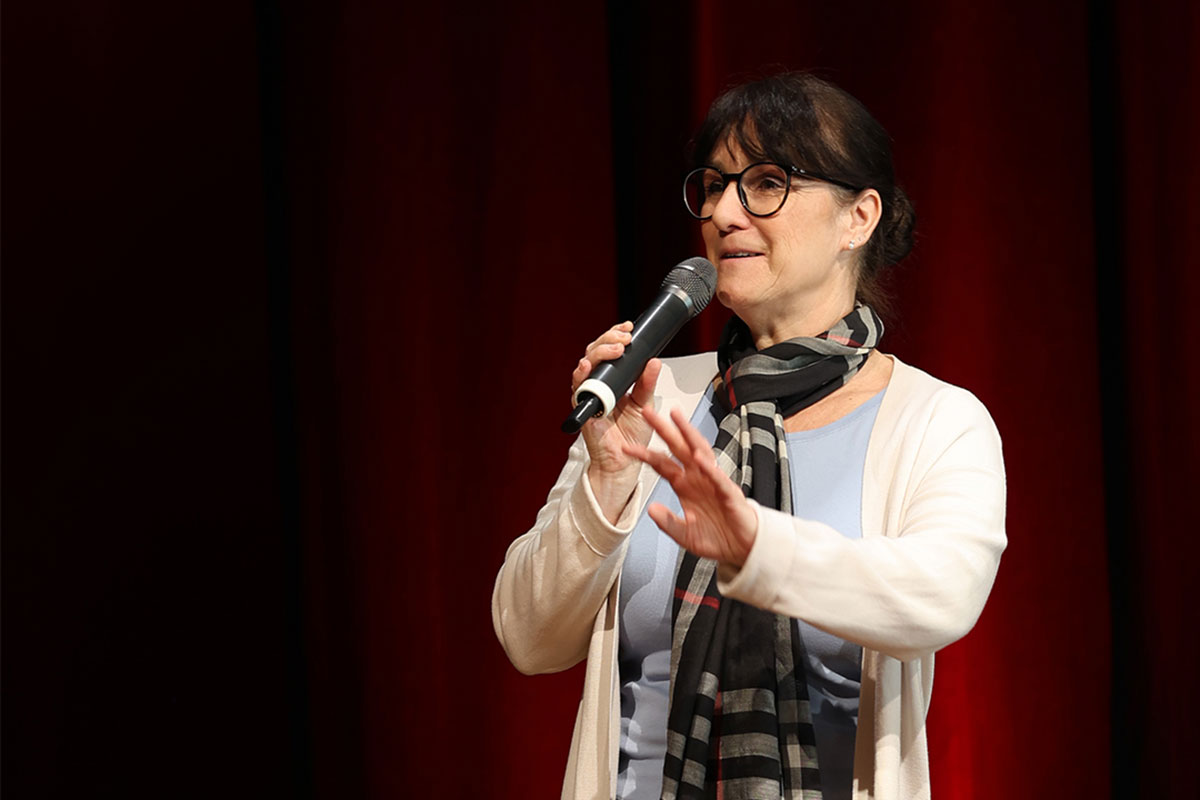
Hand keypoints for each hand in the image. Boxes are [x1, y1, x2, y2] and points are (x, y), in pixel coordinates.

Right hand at [571, 322, 661, 521]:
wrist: (623, 461)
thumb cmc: (630, 434)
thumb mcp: (645, 403)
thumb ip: (647, 383)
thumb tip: (654, 361)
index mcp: (613, 379)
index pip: (610, 350)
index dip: (615, 336)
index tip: (629, 329)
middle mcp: (598, 383)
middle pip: (595, 352)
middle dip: (608, 340)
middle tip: (624, 338)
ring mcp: (589, 393)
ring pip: (585, 364)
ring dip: (598, 352)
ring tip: (615, 349)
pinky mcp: (583, 407)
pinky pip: (577, 388)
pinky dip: (580, 375)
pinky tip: (586, 366)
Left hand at [623, 407, 757, 566]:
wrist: (742, 547)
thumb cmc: (717, 536)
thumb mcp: (684, 534)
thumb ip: (668, 522)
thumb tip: (651, 510)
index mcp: (684, 485)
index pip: (661, 464)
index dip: (645, 454)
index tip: (627, 447)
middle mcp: (697, 477)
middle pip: (677, 447)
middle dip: (663, 429)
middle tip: (648, 412)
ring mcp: (713, 481)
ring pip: (699, 451)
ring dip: (689, 434)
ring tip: (677, 419)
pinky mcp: (729, 492)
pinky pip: (718, 477)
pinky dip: (709, 467)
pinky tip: (699, 458)